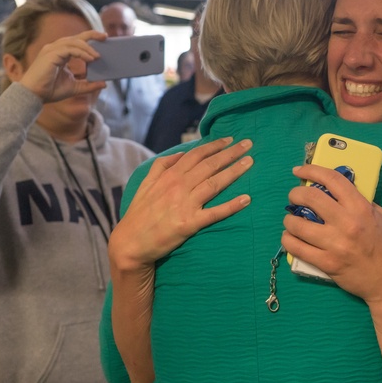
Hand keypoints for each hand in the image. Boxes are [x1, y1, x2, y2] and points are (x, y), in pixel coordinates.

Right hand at [19, 31, 107, 102]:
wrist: (33, 96)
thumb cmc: (50, 91)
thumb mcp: (75, 88)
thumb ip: (89, 85)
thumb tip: (104, 84)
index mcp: (60, 53)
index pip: (76, 41)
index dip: (90, 38)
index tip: (103, 38)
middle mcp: (55, 49)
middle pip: (76, 37)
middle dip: (92, 35)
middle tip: (105, 36)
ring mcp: (52, 50)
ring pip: (74, 42)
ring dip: (88, 48)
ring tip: (98, 57)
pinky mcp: (51, 54)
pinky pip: (70, 49)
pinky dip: (82, 53)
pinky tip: (90, 59)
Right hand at [109, 137, 253, 271]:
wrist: (131, 242)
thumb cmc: (140, 213)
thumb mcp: (146, 183)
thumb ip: (162, 166)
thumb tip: (181, 153)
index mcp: (169, 175)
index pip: (196, 155)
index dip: (214, 146)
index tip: (229, 140)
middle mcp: (178, 186)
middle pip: (209, 165)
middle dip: (230, 153)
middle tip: (248, 144)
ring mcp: (185, 204)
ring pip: (214, 183)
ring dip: (234, 171)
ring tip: (250, 162)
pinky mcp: (190, 224)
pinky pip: (214, 213)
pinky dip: (231, 205)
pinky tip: (246, 199)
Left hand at [281, 164, 381, 304]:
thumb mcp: (380, 216)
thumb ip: (360, 202)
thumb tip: (337, 191)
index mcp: (360, 208)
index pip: (332, 180)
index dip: (311, 170)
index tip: (299, 171)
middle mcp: (346, 223)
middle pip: (310, 198)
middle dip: (295, 194)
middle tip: (294, 197)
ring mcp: (334, 244)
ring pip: (297, 224)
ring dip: (289, 219)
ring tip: (291, 220)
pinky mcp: (326, 263)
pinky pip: (297, 248)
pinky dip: (288, 240)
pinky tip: (290, 237)